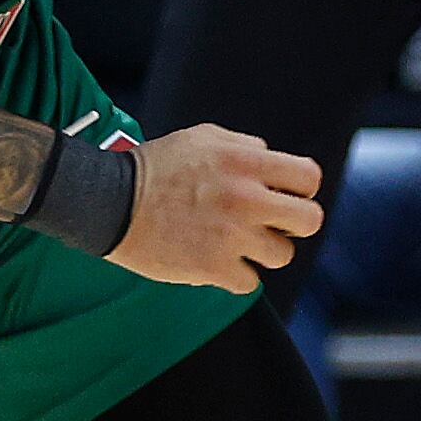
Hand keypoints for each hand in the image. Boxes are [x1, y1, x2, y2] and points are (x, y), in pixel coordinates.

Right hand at [109, 123, 323, 291]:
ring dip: (262, 251)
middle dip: (294, 223)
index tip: (284, 195)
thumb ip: (246, 147)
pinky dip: (235, 276)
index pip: (309, 178)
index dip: (300, 188)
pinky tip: (216, 261)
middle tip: (271, 224)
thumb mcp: (203, 137)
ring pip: (281, 255)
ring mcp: (231, 236)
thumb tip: (272, 161)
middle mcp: (246, 199)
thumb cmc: (156, 166)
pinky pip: (249, 283)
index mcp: (246, 162)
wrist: (111, 201)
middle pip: (310, 221)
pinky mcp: (212, 268)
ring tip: (235, 242)